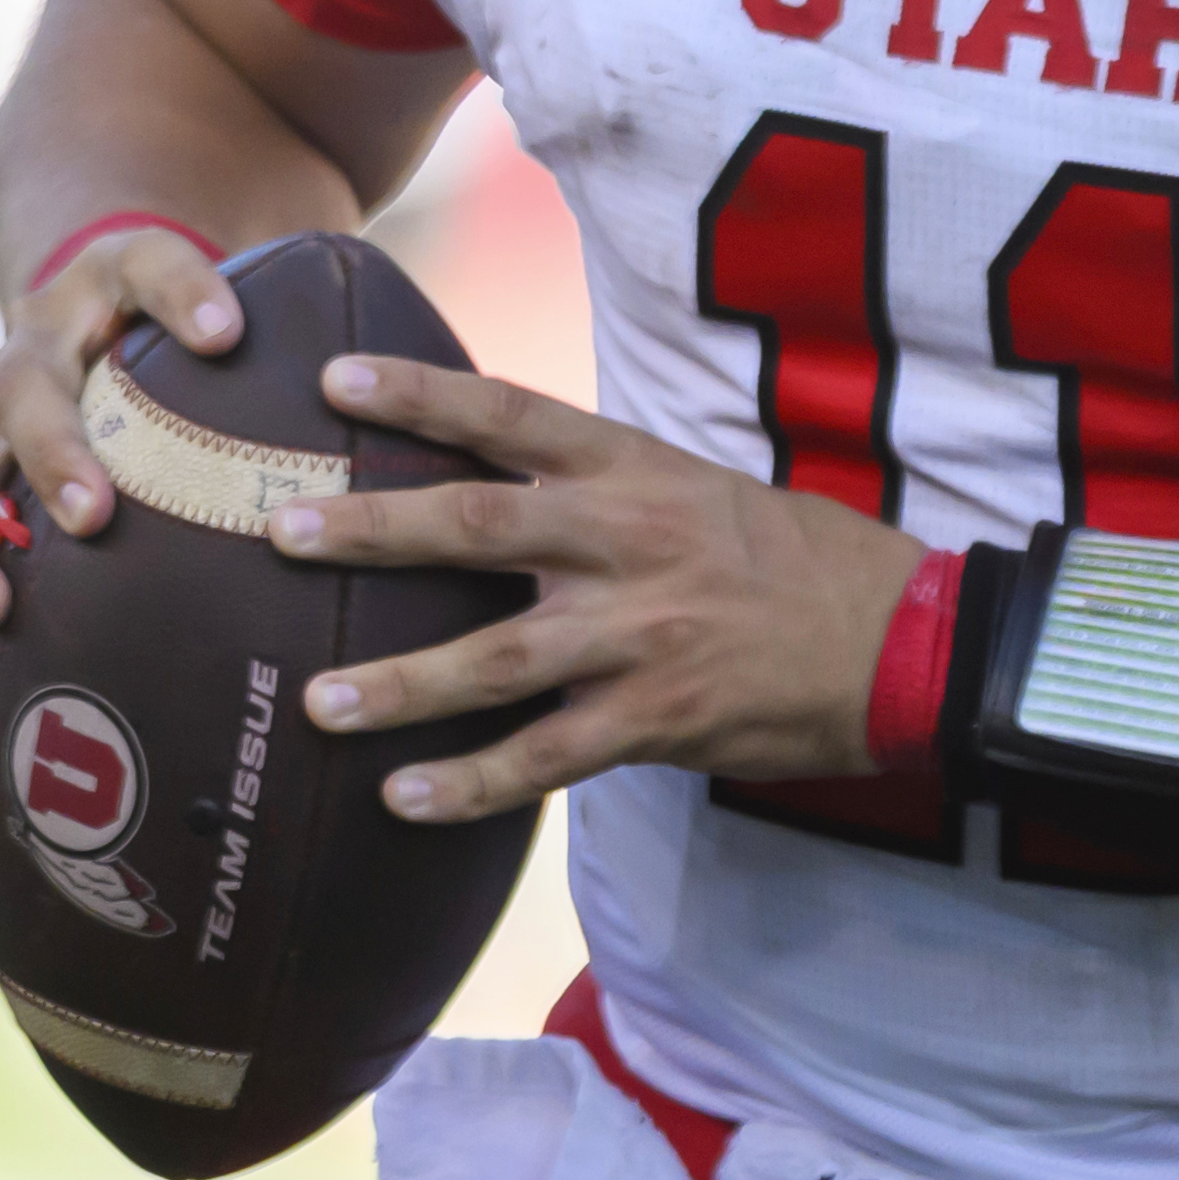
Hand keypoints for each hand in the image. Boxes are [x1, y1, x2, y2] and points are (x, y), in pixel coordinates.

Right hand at [0, 215, 250, 692]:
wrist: (70, 323)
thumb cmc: (151, 327)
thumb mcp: (192, 298)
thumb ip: (220, 306)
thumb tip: (239, 339)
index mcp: (93, 292)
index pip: (145, 271)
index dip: (183, 295)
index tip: (225, 334)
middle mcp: (18, 362)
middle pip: (25, 399)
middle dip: (54, 456)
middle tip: (92, 514)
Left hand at [274, 359, 925, 822]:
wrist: (898, 639)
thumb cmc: (791, 561)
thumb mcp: (698, 491)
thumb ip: (601, 490)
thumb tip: (499, 485)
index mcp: (633, 471)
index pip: (510, 416)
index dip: (421, 393)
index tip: (335, 380)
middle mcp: (626, 542)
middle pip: (476, 524)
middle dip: (372, 528)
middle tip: (280, 529)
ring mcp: (638, 634)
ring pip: (494, 657)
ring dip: (397, 681)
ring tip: (315, 698)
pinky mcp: (655, 718)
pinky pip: (545, 757)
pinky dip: (471, 783)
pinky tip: (404, 799)